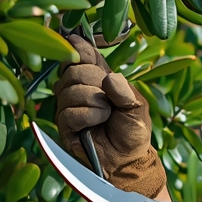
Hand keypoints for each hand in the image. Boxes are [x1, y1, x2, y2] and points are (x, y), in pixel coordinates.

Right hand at [54, 34, 165, 198]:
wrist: (128, 160)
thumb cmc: (132, 131)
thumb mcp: (137, 107)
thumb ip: (125, 90)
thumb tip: (107, 77)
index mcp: (96, 79)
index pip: (81, 54)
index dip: (78, 47)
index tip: (75, 41)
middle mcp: (78, 90)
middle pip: (73, 70)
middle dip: (94, 81)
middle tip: (108, 99)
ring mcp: (68, 107)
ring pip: (69, 90)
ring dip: (93, 101)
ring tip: (106, 114)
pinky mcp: (64, 126)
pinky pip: (69, 112)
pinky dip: (87, 115)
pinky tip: (97, 122)